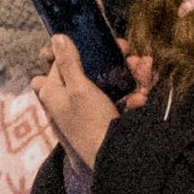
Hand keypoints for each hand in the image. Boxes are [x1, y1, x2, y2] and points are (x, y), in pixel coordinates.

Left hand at [32, 36, 141, 168]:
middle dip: (106, 60)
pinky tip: (141, 92)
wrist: (112, 156)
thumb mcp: (78, 88)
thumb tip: (56, 37)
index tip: (91, 41)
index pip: (54, 63)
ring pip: (104, 82)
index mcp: (51, 91)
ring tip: (142, 67)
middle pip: (82, 71)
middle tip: (126, 50)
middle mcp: (63, 100)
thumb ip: (67, 62)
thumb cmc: (90, 121)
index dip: (71, 50)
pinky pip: (117, 97)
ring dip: (125, 73)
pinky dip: (130, 92)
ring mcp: (83, 109)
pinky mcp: (101, 117)